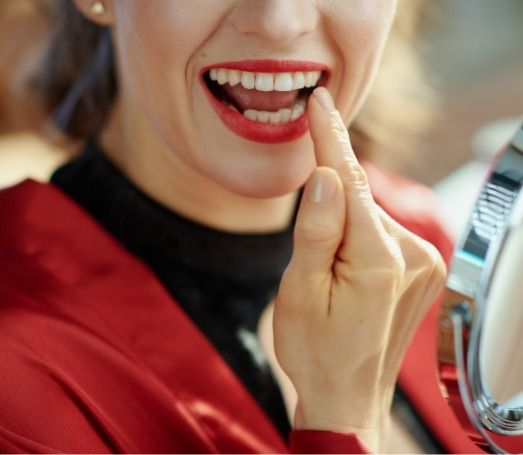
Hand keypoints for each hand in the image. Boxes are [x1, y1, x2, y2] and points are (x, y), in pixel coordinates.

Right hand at [273, 87, 445, 449]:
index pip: (351, 181)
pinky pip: (381, 233)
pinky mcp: (423, 270)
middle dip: (328, 203)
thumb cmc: (315, 350)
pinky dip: (358, 236)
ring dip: (342, 226)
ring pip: (369, 217)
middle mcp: (413, 255)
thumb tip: (325, 176)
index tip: (319, 102)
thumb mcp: (300, 292)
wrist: (347, 396)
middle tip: (308, 252)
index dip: (329, 139)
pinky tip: (345, 271)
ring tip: (326, 276)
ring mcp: (424, 263)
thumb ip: (316, 230)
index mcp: (378, 260)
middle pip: (360, 200)